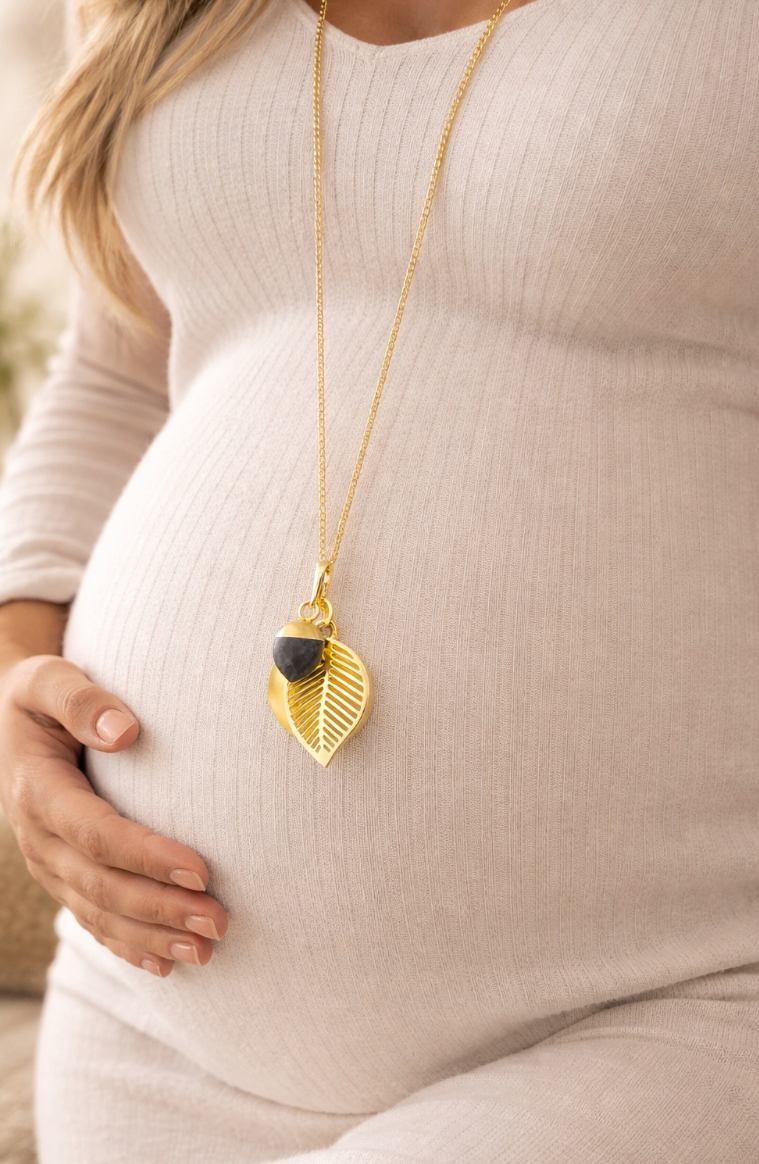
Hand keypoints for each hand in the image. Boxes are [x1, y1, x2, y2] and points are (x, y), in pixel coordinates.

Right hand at [0, 652, 227, 976]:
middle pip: (101, 885)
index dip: (147, 856)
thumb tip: (125, 731)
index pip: (96, 834)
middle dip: (161, 908)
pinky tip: (165, 966)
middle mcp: (38, 838)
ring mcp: (48, 864)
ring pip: (98, 913)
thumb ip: (81, 700)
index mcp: (38, 791)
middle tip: (218, 921)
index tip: (201, 869)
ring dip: (152, 936)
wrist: (11, 719)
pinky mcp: (62, 876)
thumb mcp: (47, 679)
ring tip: (207, 951)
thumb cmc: (41, 695)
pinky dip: (127, 946)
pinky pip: (91, 920)